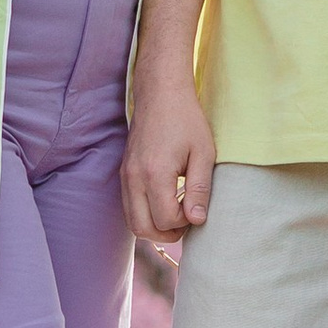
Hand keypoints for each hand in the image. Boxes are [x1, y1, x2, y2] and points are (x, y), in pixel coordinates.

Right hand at [122, 74, 216, 239]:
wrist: (161, 93)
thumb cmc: (186, 120)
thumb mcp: (203, 154)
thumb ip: (200, 189)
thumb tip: (197, 221)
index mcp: (154, 173)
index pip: (166, 220)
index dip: (185, 221)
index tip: (197, 205)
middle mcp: (133, 178)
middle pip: (143, 229)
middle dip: (167, 234)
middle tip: (187, 220)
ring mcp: (125, 176)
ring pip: (132, 222)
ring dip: (154, 226)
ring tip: (177, 213)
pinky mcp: (124, 173)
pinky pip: (129, 207)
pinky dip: (145, 214)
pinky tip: (164, 201)